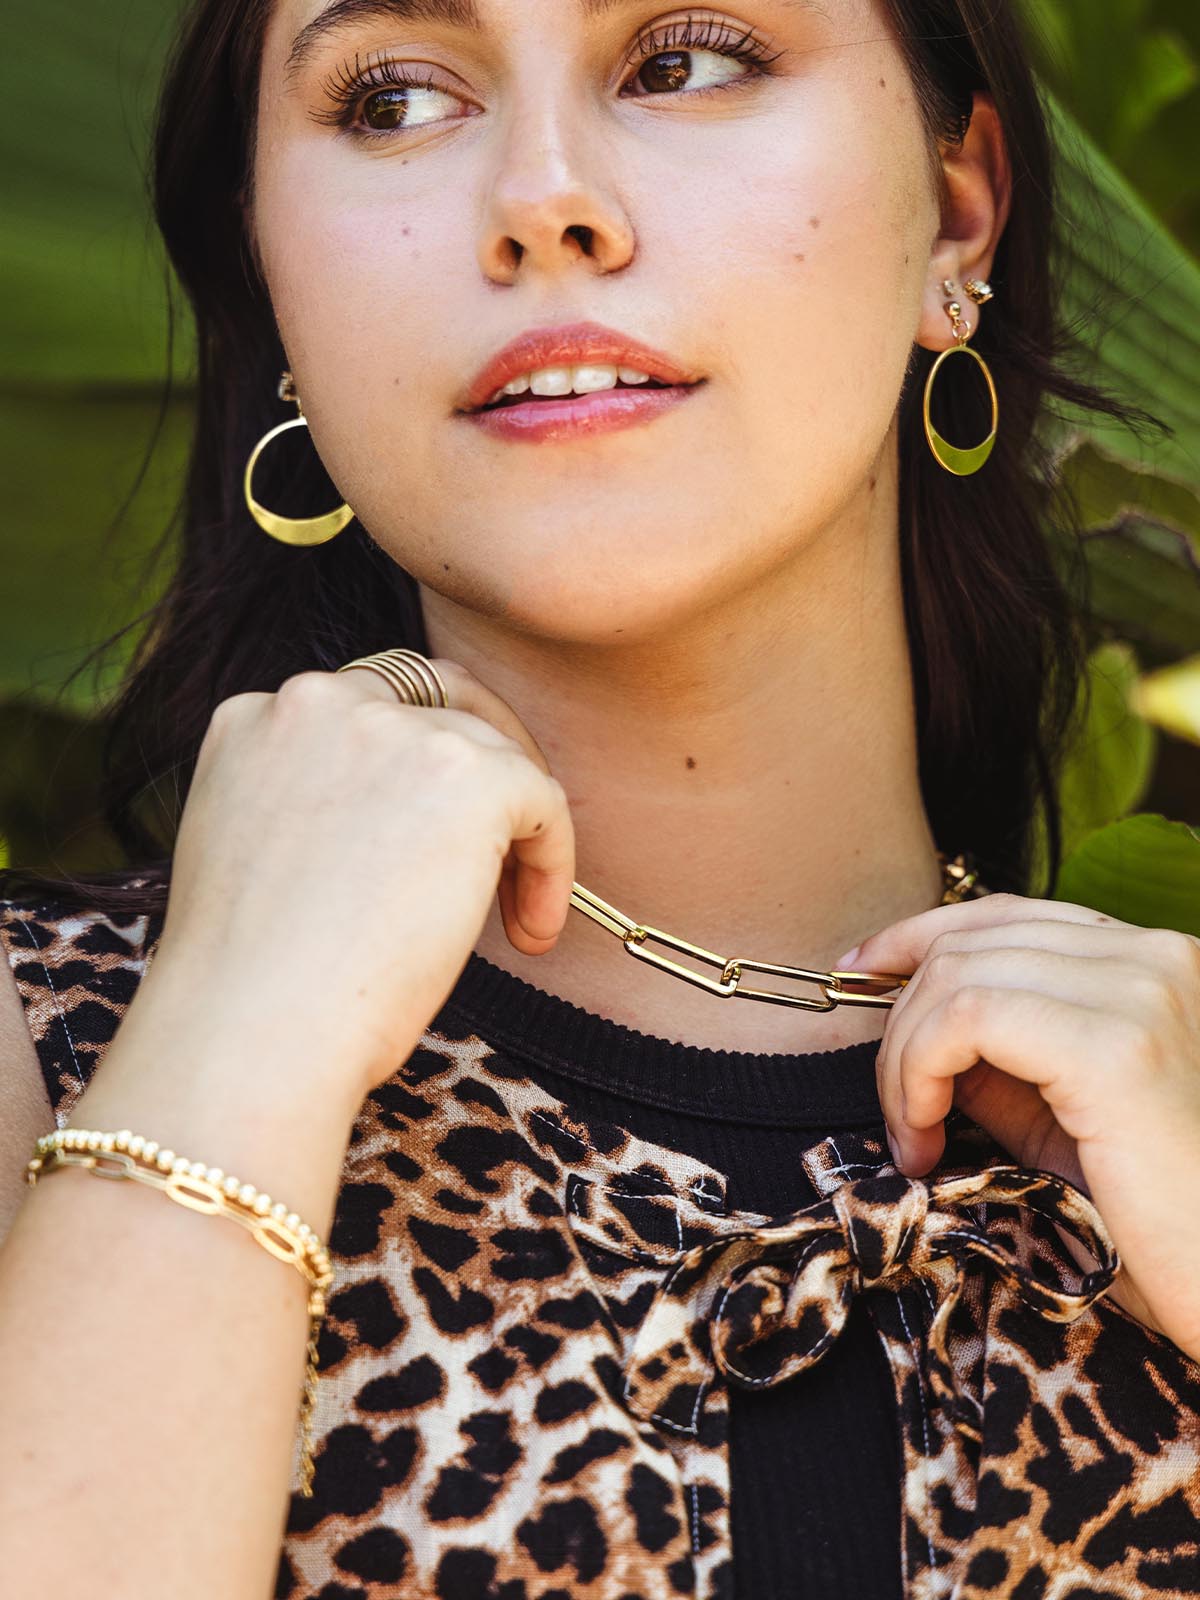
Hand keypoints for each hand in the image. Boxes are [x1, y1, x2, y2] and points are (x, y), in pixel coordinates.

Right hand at [150, 660, 574, 1102]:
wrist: (250, 1031)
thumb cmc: (247, 988)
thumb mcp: (255, 861)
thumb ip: (312, 811)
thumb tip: (400, 831)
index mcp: (252, 721)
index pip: (361, 709)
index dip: (408, 772)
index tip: (424, 842)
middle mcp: (315, 704)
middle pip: (436, 699)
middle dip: (478, 763)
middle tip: (502, 842)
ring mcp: (392, 730)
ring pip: (493, 753)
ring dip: (513, 830)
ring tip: (511, 917)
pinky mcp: (467, 775)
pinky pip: (542, 799)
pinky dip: (551, 862)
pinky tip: (529, 930)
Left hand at [850, 893, 1199, 1359]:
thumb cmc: (1154, 1226)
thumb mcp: (1058, 1123)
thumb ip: (997, 1061)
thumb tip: (915, 1026)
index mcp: (1155, 963)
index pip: (1008, 915)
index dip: (919, 935)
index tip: (859, 967)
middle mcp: (1156, 957)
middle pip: (972, 940)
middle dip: (903, 1018)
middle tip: (897, 1109)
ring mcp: (1142, 991)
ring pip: (958, 975)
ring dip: (906, 1058)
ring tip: (914, 1134)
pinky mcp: (1115, 1046)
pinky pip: (966, 1017)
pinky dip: (918, 1072)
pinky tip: (924, 1136)